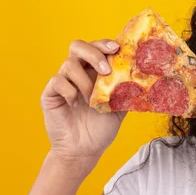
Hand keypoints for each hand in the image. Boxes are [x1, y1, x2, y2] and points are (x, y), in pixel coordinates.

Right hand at [41, 39, 125, 169]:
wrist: (85, 150)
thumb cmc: (101, 128)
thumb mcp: (120, 108)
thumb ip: (128, 91)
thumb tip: (145, 77)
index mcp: (94, 72)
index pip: (96, 47)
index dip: (104, 44)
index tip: (116, 48)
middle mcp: (77, 73)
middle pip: (78, 46)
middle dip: (94, 53)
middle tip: (106, 70)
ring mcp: (62, 82)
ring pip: (69, 64)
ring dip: (85, 80)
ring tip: (91, 99)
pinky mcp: (50, 94)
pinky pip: (57, 81)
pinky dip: (70, 91)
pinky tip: (75, 104)